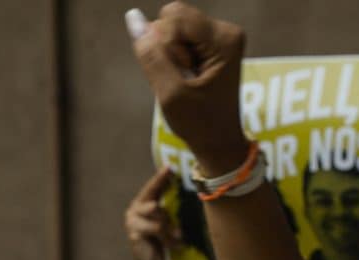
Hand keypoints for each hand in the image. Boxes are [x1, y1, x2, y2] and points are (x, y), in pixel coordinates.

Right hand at [126, 167, 180, 259]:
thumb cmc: (164, 245)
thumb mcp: (169, 223)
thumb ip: (171, 210)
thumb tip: (183, 194)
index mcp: (144, 204)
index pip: (153, 187)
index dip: (161, 177)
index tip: (170, 167)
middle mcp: (135, 210)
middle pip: (154, 201)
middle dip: (167, 214)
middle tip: (177, 226)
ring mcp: (132, 221)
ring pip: (157, 213)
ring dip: (170, 227)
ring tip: (177, 238)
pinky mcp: (134, 233)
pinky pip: (157, 228)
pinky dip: (168, 237)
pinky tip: (174, 245)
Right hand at [128, 3, 249, 176]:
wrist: (219, 142)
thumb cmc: (199, 123)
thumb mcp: (170, 92)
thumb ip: (150, 54)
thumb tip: (132, 18)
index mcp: (224, 39)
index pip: (174, 17)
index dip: (165, 45)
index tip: (181, 73)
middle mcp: (226, 31)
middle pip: (173, 18)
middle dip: (167, 48)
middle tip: (182, 79)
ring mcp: (219, 36)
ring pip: (172, 27)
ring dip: (169, 55)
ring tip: (185, 80)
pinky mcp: (210, 43)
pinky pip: (177, 37)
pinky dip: (173, 58)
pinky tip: (185, 77)